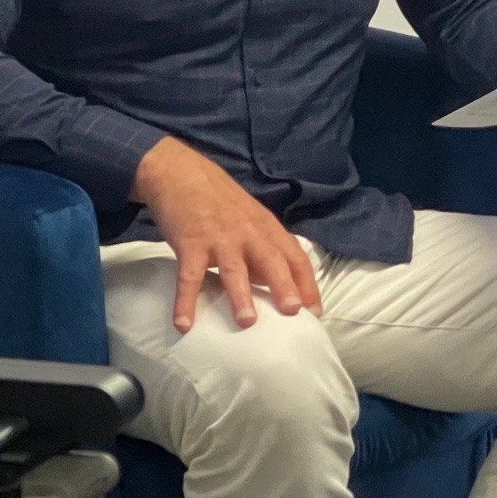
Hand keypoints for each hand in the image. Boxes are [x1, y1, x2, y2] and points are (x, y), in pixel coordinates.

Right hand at [130, 136, 321, 333]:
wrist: (182, 174)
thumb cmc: (220, 202)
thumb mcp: (251, 219)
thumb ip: (265, 248)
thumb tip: (278, 286)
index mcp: (267, 228)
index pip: (294, 256)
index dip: (307, 283)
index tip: (315, 310)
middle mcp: (248, 233)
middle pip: (271, 260)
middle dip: (284, 286)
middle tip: (292, 312)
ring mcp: (219, 238)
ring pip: (234, 268)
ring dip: (241, 295)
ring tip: (247, 322)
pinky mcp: (190, 243)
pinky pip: (189, 275)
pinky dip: (186, 300)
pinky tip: (184, 323)